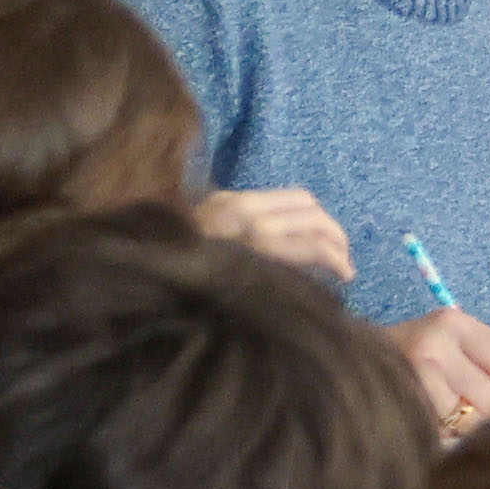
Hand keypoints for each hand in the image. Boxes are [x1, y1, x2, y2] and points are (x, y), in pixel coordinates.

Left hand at [196, 185, 355, 281]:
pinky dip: (298, 213)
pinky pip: (277, 197)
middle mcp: (247, 214)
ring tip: (327, 244)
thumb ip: (281, 280)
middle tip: (344, 260)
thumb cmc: (192, 291)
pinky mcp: (223, 197)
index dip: (338, 258)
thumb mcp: (241, 292)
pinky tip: (297, 232)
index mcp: (252, 242)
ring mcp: (234, 201)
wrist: (142, 270)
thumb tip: (320, 279)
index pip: (313, 242)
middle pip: (313, 213)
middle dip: (336, 236)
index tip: (348, 276)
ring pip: (300, 198)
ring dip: (320, 220)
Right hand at [386, 301, 489, 438]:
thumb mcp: (444, 349)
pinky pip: (452, 432)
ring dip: (466, 426)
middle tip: (455, 408)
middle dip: (487, 409)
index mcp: (451, 321)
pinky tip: (425, 424)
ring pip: (480, 416)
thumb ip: (485, 363)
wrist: (339, 375)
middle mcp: (436, 339)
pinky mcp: (409, 401)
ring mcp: (420, 370)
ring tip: (437, 415)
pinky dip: (445, 437)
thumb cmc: (401, 369)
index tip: (483, 389)